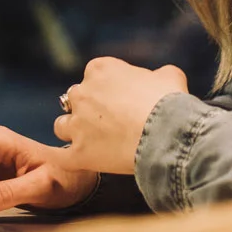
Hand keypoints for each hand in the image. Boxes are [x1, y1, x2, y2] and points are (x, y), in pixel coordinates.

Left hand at [55, 58, 188, 173]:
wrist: (166, 134)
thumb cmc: (169, 103)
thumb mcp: (170, 76)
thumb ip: (158, 74)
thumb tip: (160, 77)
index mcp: (101, 69)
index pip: (95, 74)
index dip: (107, 88)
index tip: (121, 99)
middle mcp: (82, 93)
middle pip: (76, 98)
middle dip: (89, 108)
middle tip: (110, 122)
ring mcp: (77, 124)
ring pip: (62, 125)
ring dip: (74, 131)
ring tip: (93, 142)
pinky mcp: (77, 153)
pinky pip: (62, 158)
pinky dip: (67, 161)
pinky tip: (78, 163)